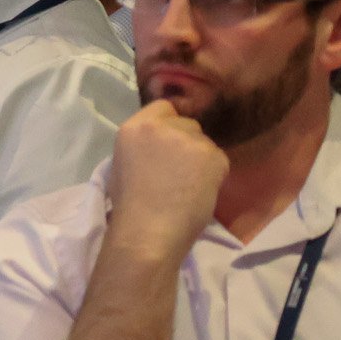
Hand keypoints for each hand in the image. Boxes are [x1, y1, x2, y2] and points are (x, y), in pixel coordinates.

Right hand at [105, 100, 227, 253]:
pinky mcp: (212, 155)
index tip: (168, 145)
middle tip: (180, 170)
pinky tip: (200, 191)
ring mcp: (188, 139)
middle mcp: (161, 126)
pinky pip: (219, 158)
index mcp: (133, 127)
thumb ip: (142, 146)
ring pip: (204, 141)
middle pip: (186, 123)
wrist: (148, 232)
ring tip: (190, 185)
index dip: (168, 125)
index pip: (162, 107)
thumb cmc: (129, 206)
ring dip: (201, 158)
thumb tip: (161, 148)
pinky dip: (214, 173)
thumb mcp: (121, 164)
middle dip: (186, 141)